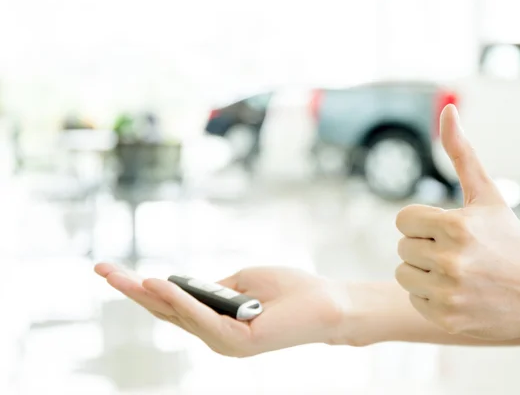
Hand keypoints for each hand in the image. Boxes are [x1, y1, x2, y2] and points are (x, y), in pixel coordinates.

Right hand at [94, 263, 343, 356]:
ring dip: (146, 293)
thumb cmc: (290, 290)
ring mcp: (223, 342)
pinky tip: (157, 284)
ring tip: (118, 275)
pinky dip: (178, 299)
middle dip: (130, 291)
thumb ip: (213, 288)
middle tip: (100, 270)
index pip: (171, 307)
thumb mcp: (242, 282)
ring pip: (176, 315)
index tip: (115, 271)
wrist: (326, 303)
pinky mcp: (236, 342)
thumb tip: (185, 285)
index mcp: (215, 323)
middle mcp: (214, 337)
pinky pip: (201, 317)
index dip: (142, 289)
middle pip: (164, 313)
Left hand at [394, 105, 519, 339]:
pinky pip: (413, 299)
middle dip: (424, 245)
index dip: (421, 222)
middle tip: (456, 252)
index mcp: (455, 227)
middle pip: (403, 246)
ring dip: (422, 271)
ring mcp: (448, 293)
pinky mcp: (446, 318)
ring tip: (455, 271)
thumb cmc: (510, 238)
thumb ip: (461, 153)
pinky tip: (457, 292)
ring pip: (403, 273)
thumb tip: (447, 109)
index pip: (403, 219)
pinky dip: (429, 295)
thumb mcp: (487, 194)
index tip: (443, 228)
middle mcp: (449, 261)